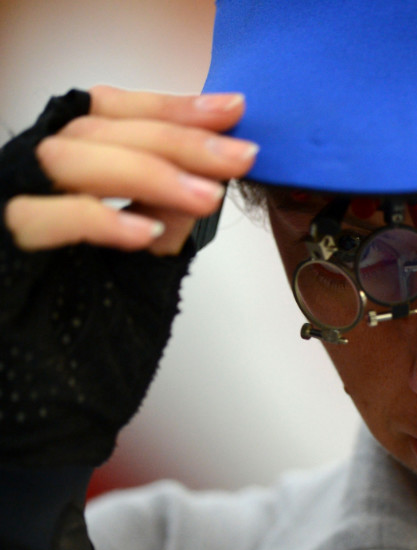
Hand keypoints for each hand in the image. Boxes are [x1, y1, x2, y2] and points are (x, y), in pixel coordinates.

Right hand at [0, 86, 254, 467]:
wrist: (53, 421)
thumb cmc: (98, 348)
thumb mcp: (146, 270)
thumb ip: (166, 219)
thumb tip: (208, 173)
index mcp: (67, 183)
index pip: (109, 114)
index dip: (168, 106)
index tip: (231, 110)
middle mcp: (30, 188)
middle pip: (94, 127)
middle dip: (176, 138)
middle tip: (238, 155)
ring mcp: (7, 219)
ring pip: (63, 158)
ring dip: (146, 171)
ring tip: (206, 197)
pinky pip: (35, 219)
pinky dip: (98, 219)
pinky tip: (149, 233)